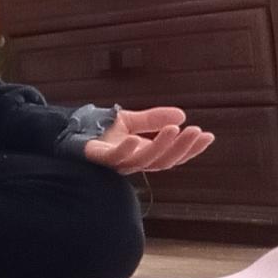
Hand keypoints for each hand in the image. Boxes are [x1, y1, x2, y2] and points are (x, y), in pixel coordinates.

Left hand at [83, 105, 213, 173]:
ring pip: (145, 160)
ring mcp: (116, 162)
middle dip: (182, 147)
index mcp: (143, 155)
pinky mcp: (99, 157)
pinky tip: (134, 140)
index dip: (190, 148)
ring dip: (161, 146)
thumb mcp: (131, 121)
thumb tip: (182, 115)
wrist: (70, 132)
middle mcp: (133, 162)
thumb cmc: (100, 131)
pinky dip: (125, 151)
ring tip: (175, 130)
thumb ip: (153, 119)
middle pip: (163, 161)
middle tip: (196, 132)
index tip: (208, 135)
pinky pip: (114, 158)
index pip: (172, 156)